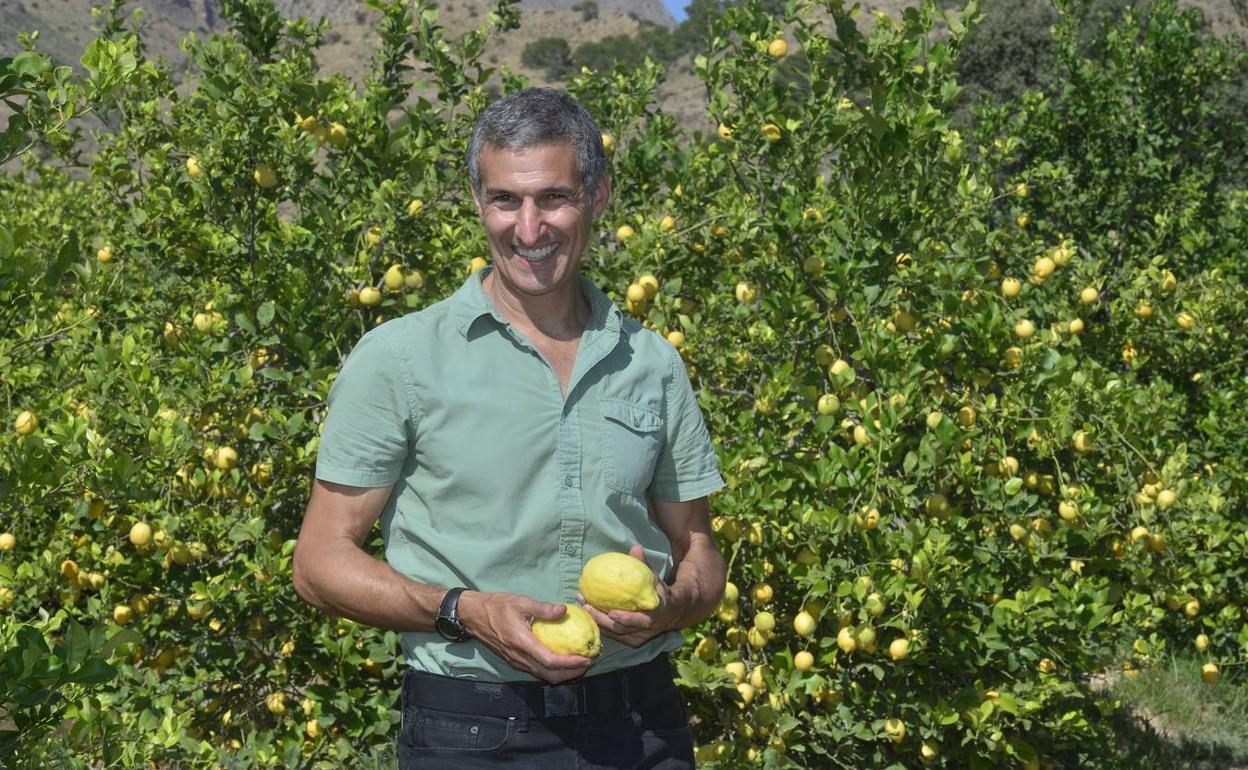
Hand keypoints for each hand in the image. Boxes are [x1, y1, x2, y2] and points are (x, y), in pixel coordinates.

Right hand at [456, 591, 594, 683]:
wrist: (473, 616)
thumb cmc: (497, 606)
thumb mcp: (521, 602)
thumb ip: (543, 608)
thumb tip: (564, 610)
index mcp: (521, 642)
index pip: (550, 660)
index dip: (570, 663)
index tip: (587, 658)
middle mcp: (519, 657)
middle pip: (549, 675)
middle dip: (572, 673)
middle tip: (589, 662)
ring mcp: (516, 661)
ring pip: (543, 676)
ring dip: (563, 674)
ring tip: (580, 663)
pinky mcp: (515, 661)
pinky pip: (536, 671)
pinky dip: (553, 670)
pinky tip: (562, 659)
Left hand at [579, 545, 674, 647]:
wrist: (670, 614)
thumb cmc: (659, 592)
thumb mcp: (655, 579)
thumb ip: (644, 565)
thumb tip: (635, 548)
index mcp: (656, 615)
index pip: (641, 620)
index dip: (627, 618)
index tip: (612, 611)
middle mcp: (646, 630)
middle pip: (621, 629)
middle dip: (602, 619)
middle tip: (587, 605)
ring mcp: (638, 638)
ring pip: (614, 634)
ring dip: (596, 621)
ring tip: (582, 604)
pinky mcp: (630, 641)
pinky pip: (612, 635)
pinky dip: (599, 625)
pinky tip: (586, 612)